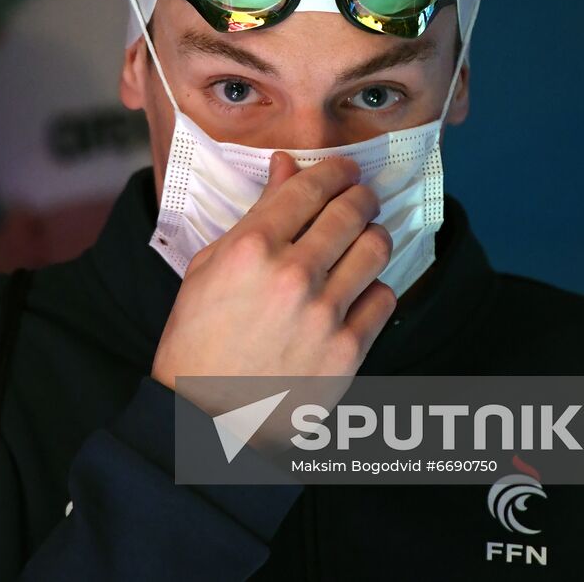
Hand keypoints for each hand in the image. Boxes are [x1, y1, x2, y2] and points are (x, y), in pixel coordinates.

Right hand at [151, 153, 394, 411]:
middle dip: (361, 197)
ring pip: (377, 249)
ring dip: (373, 237)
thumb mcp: (211, 267)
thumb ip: (256, 214)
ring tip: (363, 243)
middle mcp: (292, 275)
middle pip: (352, 212)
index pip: (311, 188)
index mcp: (251, 248)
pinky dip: (374, 289)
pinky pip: (384, 298)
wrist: (206, 417)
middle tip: (360, 199)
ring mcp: (323, 314)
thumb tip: (286, 166)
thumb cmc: (199, 340)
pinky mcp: (346, 350)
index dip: (336, 171)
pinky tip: (356, 293)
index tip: (345, 170)